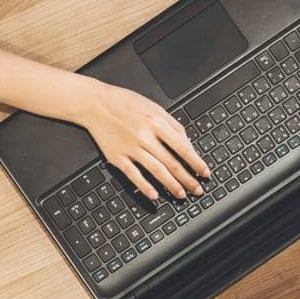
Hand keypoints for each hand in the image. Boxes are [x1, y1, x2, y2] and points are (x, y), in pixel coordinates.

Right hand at [74, 79, 209, 200]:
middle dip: (187, 178)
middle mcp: (145, 136)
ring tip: (181, 194)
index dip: (196, 162)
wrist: (95, 103)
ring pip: (156, 170)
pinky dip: (144, 186)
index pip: (182, 146)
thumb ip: (172, 124)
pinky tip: (154, 195)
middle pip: (171, 162)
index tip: (205, 172)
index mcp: (156, 122)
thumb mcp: (153, 106)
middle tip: (197, 190)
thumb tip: (187, 142)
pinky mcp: (117, 157)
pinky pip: (133, 174)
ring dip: (171, 185)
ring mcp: (131, 148)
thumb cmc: (124, 103)